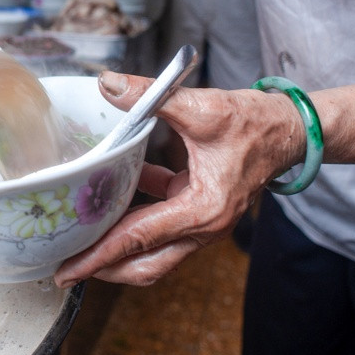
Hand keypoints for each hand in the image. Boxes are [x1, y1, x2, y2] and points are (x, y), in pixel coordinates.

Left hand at [53, 71, 303, 286]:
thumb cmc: (254, 123)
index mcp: (203, 210)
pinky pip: (161, 224)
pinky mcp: (199, 210)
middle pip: (146, 265)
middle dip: (104, 268)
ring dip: (118, 247)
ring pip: (153, 251)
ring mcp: (202, 222)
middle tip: (65, 266)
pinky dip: (136, 217)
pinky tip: (113, 193)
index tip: (69, 269)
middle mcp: (203, 226)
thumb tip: (108, 84)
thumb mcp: (200, 105)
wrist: (288, 129)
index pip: (140, 240)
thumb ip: (151, 96)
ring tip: (81, 237)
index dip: (99, 255)